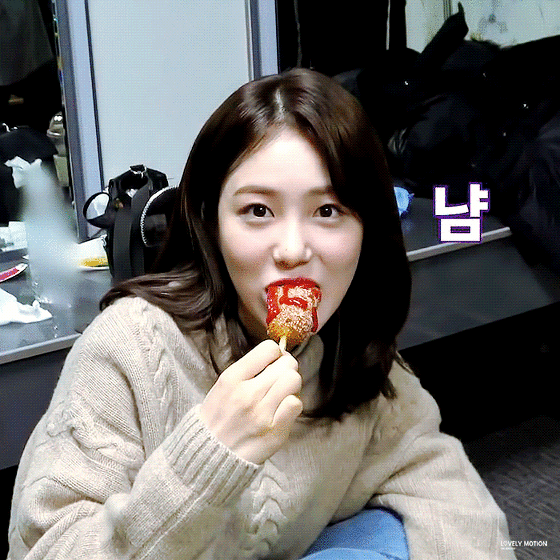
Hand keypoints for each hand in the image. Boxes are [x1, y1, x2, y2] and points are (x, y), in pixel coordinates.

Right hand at [199, 339, 302, 463]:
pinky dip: (293, 405)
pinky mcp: (275, 431)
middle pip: (287, 363)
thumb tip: (281, 352)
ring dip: (291, 386)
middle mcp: (247, 393)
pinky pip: (296, 404)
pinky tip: (282, 410)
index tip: (271, 364)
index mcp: (232, 378)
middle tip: (277, 381)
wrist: (210, 455)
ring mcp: (262, 413)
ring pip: (294, 380)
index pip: (269, 349)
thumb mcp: (224, 385)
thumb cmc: (220, 417)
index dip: (276, 355)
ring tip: (280, 394)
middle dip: (286, 369)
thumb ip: (250, 368)